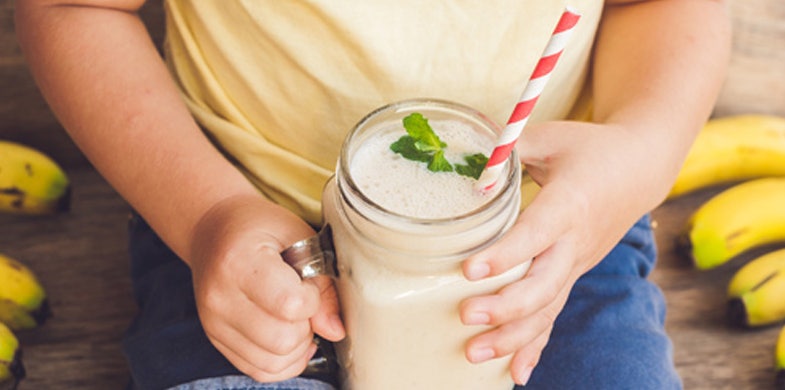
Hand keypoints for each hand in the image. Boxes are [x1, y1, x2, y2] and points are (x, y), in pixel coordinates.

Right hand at [187, 194, 345, 381]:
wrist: (214, 230)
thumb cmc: (260, 228)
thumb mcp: (298, 236)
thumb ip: (322, 282)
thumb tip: (335, 331)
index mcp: (239, 262)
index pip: (290, 304)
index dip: (312, 299)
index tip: (308, 282)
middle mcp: (219, 298)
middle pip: (282, 340)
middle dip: (306, 325)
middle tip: (304, 301)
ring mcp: (214, 323)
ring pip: (272, 363)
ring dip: (297, 346)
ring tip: (296, 318)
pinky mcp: (216, 340)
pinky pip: (258, 370)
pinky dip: (283, 361)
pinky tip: (289, 335)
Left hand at [459, 121, 669, 384]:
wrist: (639, 169)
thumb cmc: (590, 149)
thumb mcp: (553, 138)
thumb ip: (509, 150)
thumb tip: (461, 161)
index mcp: (569, 204)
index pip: (536, 234)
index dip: (505, 255)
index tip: (470, 270)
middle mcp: (574, 242)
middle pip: (543, 284)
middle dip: (505, 307)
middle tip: (466, 317)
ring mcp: (575, 264)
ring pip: (547, 309)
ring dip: (512, 336)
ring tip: (474, 353)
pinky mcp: (571, 275)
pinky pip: (553, 316)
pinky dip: (534, 346)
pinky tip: (515, 373)